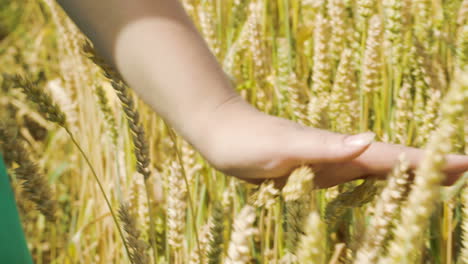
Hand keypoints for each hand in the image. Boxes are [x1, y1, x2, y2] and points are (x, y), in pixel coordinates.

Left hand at [195, 96, 467, 187]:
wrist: (223, 134)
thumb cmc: (249, 141)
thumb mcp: (284, 147)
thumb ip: (325, 147)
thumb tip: (370, 142)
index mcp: (338, 149)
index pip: (392, 156)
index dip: (428, 161)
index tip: (464, 163)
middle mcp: (338, 154)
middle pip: (391, 160)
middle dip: (426, 165)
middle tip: (462, 170)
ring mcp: (327, 162)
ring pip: (376, 167)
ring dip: (407, 171)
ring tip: (435, 175)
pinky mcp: (313, 170)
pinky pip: (355, 175)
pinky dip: (378, 177)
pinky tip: (382, 181)